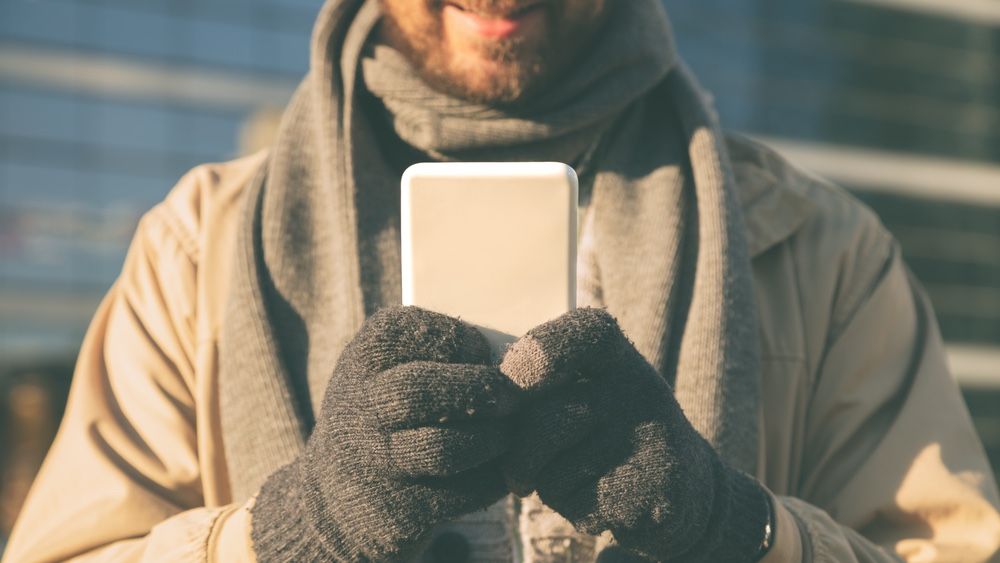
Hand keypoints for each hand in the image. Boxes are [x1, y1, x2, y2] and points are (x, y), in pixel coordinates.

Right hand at [252, 306, 520, 560]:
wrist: (340, 493)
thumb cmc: (390, 412)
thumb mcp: (396, 366)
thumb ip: (444, 353)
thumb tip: (519, 361)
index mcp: (367, 354)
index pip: (421, 334)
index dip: (467, 342)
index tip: (483, 356)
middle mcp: (361, 404)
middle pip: (420, 391)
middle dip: (481, 390)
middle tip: (514, 399)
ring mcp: (374, 460)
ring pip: (443, 449)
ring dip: (491, 441)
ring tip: (508, 436)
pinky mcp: (397, 508)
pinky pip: (458, 495)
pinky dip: (491, 482)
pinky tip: (502, 471)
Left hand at [500, 308, 769, 561]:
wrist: (681, 489)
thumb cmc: (606, 435)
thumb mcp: (582, 395)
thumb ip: (540, 391)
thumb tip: (498, 406)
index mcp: (618, 357)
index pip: (583, 333)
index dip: (538, 352)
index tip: (515, 380)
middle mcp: (640, 388)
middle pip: (548, 418)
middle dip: (520, 455)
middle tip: (520, 473)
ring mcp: (652, 439)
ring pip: (554, 470)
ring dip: (548, 487)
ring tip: (580, 479)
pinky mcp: (655, 489)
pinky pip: (579, 504)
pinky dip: (575, 512)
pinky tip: (604, 503)